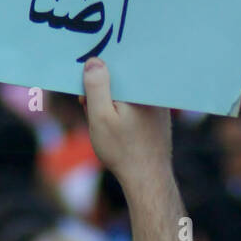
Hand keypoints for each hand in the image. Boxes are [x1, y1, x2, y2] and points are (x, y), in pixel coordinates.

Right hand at [81, 58, 171, 190]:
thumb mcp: (101, 116)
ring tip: (95, 114)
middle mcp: (154, 92)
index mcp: (142, 87)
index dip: (99, 68)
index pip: (120, 65)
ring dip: (110, 99)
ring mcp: (158, 104)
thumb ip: (96, 87)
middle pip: (123, 78)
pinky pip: (136, 103)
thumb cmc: (122, 150)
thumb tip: (94, 61)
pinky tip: (113, 124)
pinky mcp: (158, 116)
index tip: (82, 75)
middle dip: (102, 86)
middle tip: (85, 101)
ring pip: (128, 92)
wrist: (148, 179)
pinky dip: (122, 108)